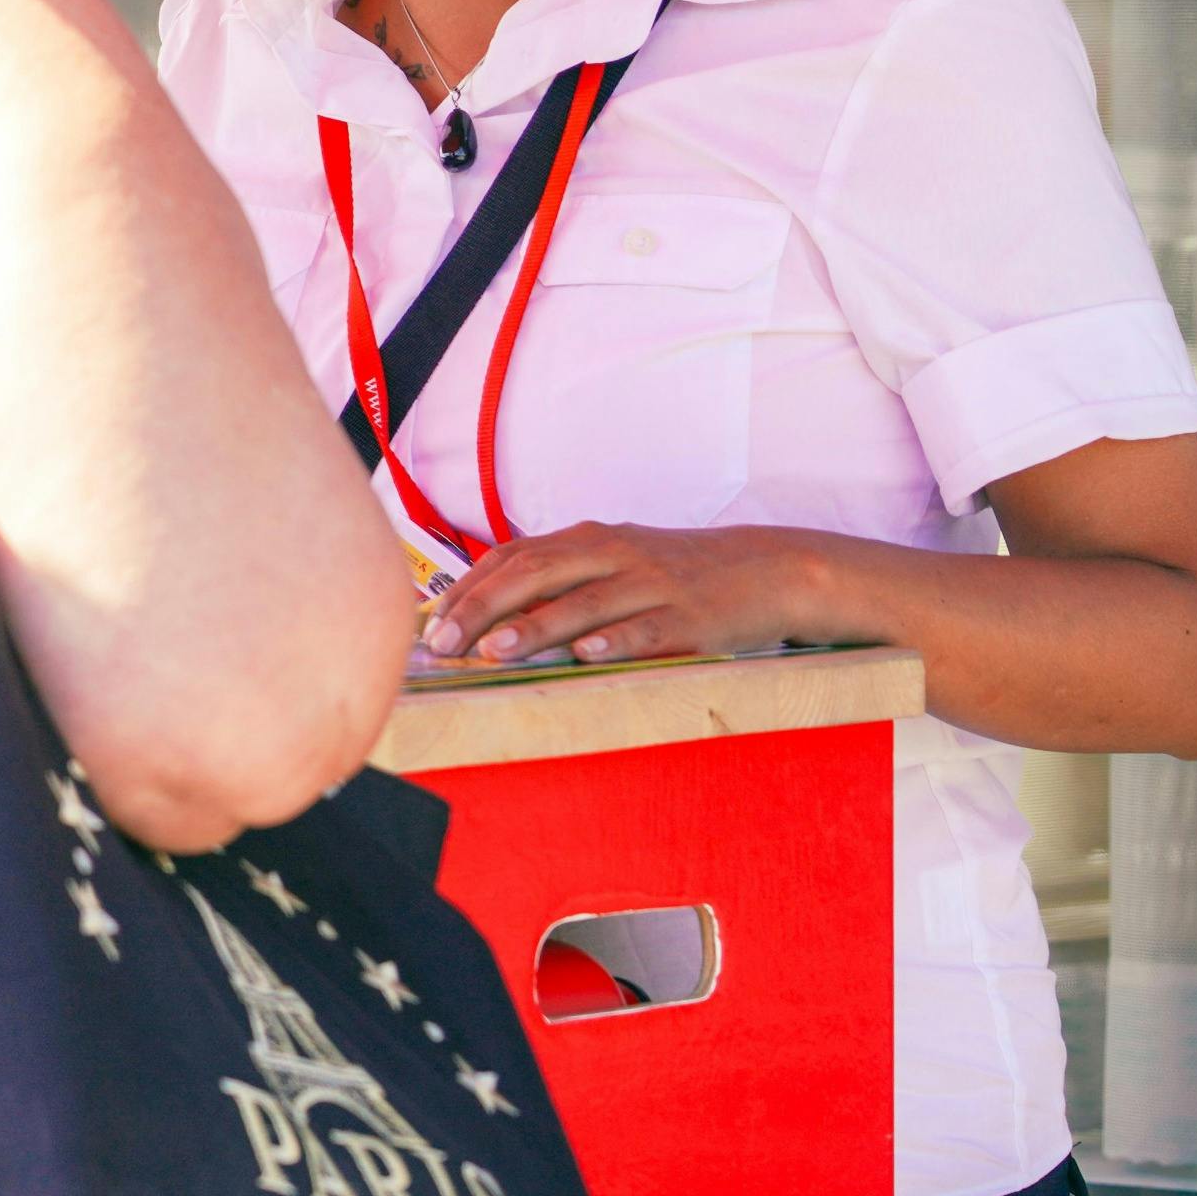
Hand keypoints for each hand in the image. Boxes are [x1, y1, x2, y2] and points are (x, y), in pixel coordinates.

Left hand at [422, 522, 832, 666]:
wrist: (769, 570)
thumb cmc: (676, 575)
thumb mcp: (614, 566)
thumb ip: (559, 584)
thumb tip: (487, 618)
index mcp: (589, 541)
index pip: (513, 557)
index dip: (468, 588)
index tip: (427, 622)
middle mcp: (614, 554)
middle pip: (536, 573)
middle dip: (483, 608)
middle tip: (441, 643)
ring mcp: (653, 584)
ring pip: (585, 602)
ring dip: (536, 627)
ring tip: (494, 650)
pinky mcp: (691, 617)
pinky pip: (648, 629)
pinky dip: (616, 640)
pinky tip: (586, 654)